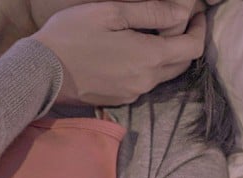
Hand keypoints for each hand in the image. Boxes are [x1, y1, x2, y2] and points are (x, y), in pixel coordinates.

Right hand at [32, 2, 205, 105]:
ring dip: (168, 55)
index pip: (192, 48)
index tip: (197, 14)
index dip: (200, 29)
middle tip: (179, 21)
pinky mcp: (122, 99)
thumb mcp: (111, 13)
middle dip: (187, 42)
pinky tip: (135, 51)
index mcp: (149, 57)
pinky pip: (146, 82)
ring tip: (156, 34)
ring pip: (164, 74)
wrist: (42, 72)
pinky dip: (150, 66)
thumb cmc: (72, 36)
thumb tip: (181, 14)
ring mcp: (135, 93)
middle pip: (182, 64)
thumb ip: (151, 13)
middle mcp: (147, 80)